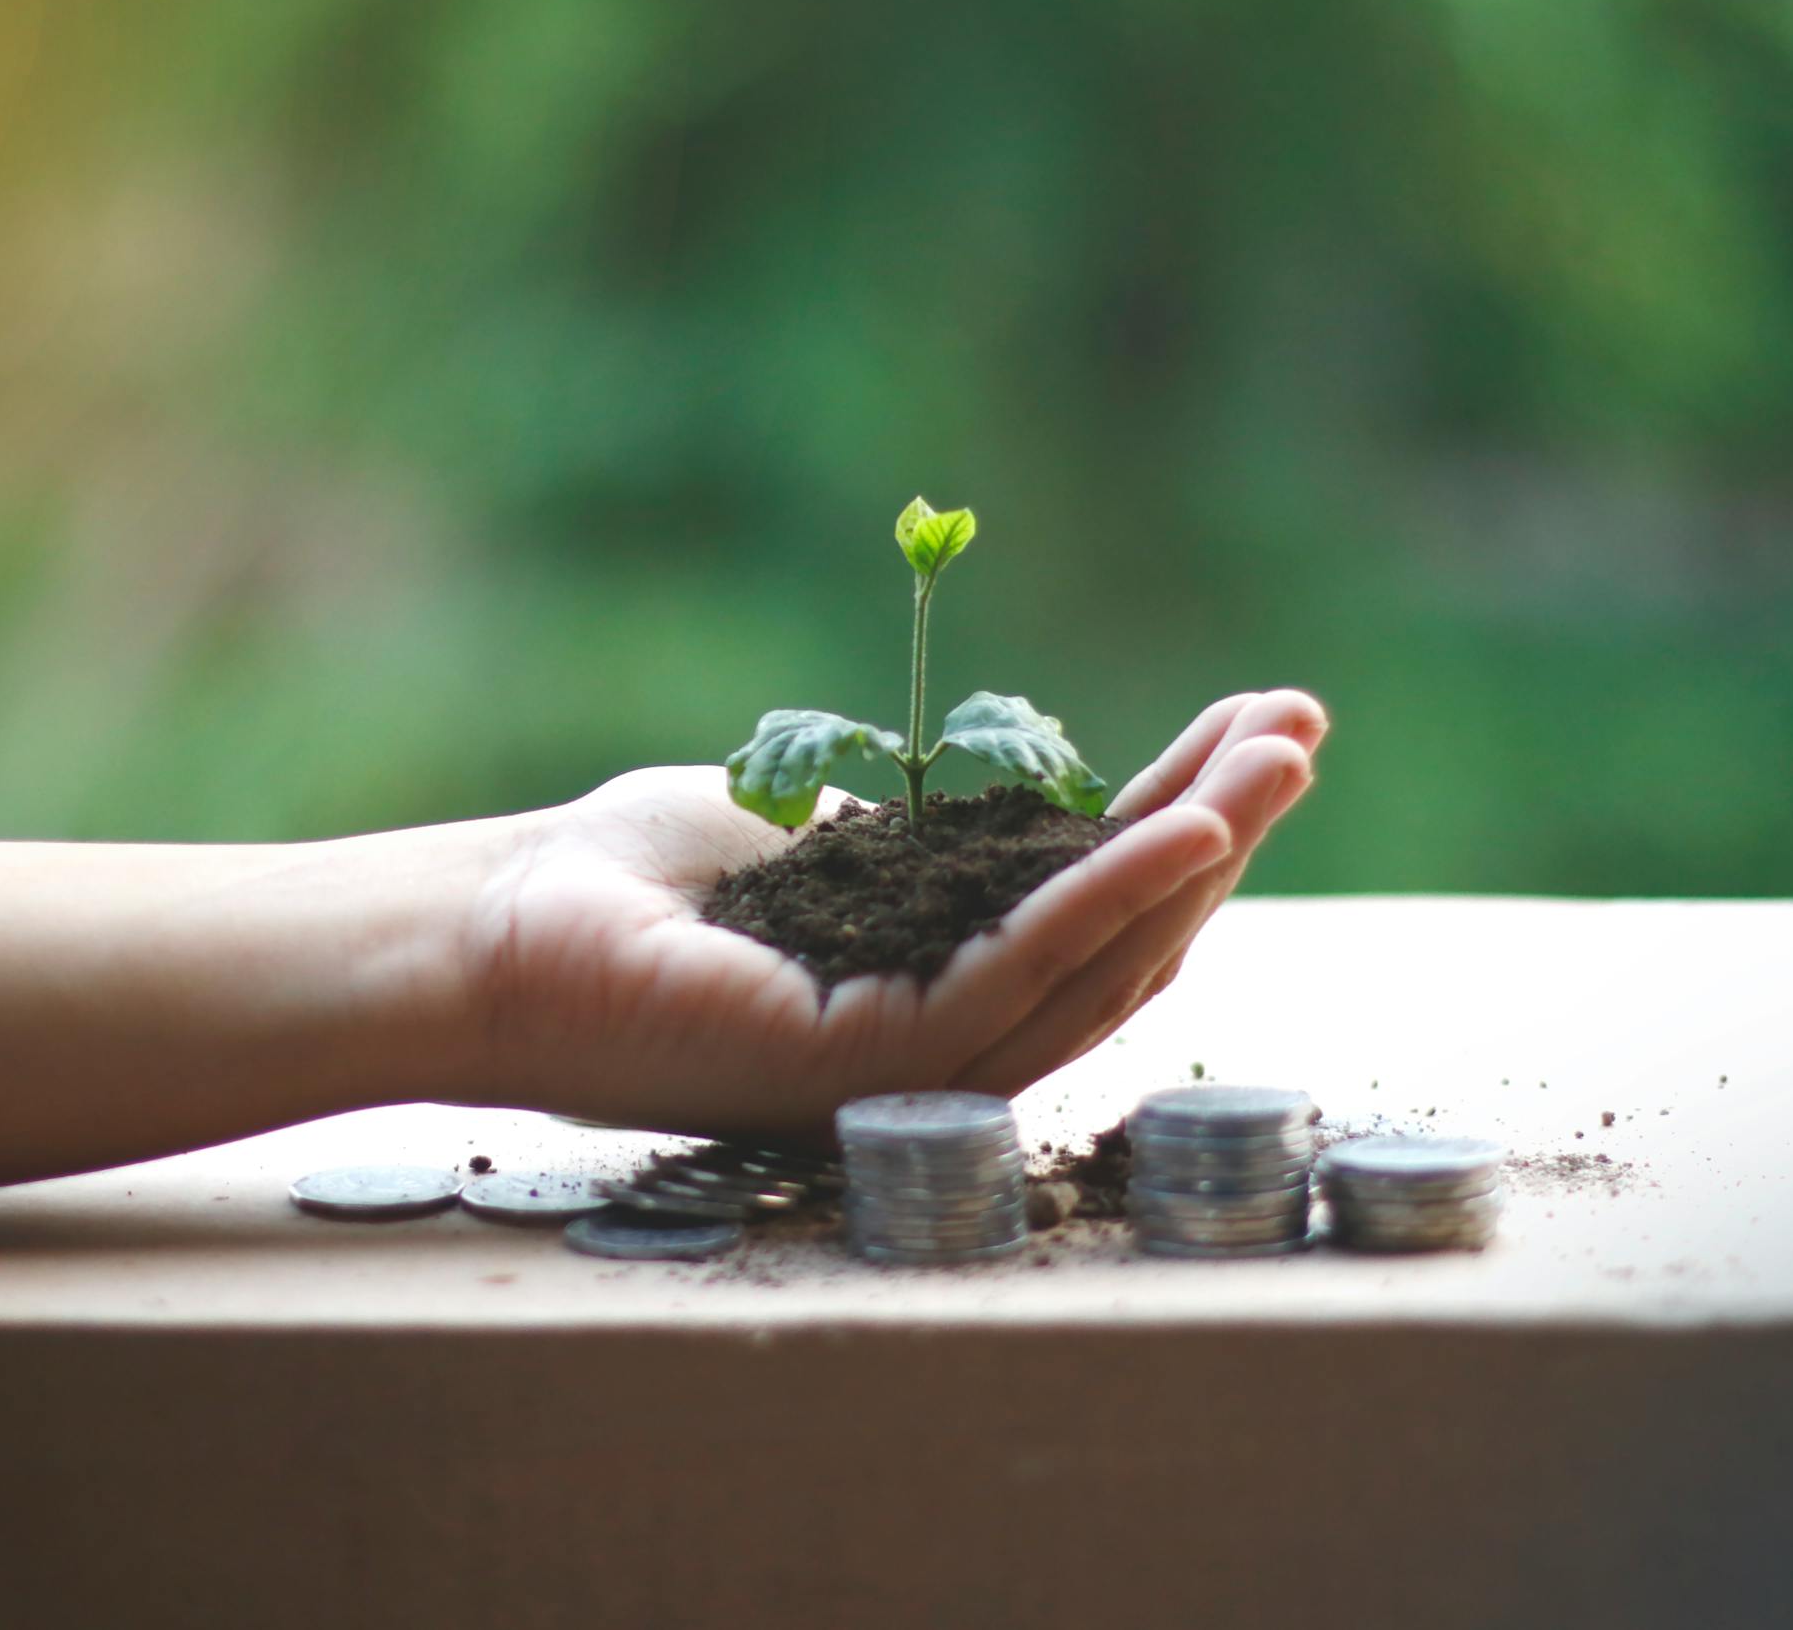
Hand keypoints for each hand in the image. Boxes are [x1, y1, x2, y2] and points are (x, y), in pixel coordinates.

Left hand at [449, 690, 1326, 1137]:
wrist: (490, 926)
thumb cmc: (626, 876)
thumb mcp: (821, 829)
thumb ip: (932, 835)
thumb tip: (1033, 796)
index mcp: (930, 982)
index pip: (1082, 908)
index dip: (1175, 818)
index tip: (1252, 724)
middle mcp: (939, 1040)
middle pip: (1117, 943)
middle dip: (1219, 830)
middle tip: (1302, 727)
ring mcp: (910, 1068)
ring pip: (1096, 966)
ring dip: (1197, 856)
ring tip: (1280, 760)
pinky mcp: (870, 1067)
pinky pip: (1021, 979)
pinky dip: (1111, 899)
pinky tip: (1186, 829)